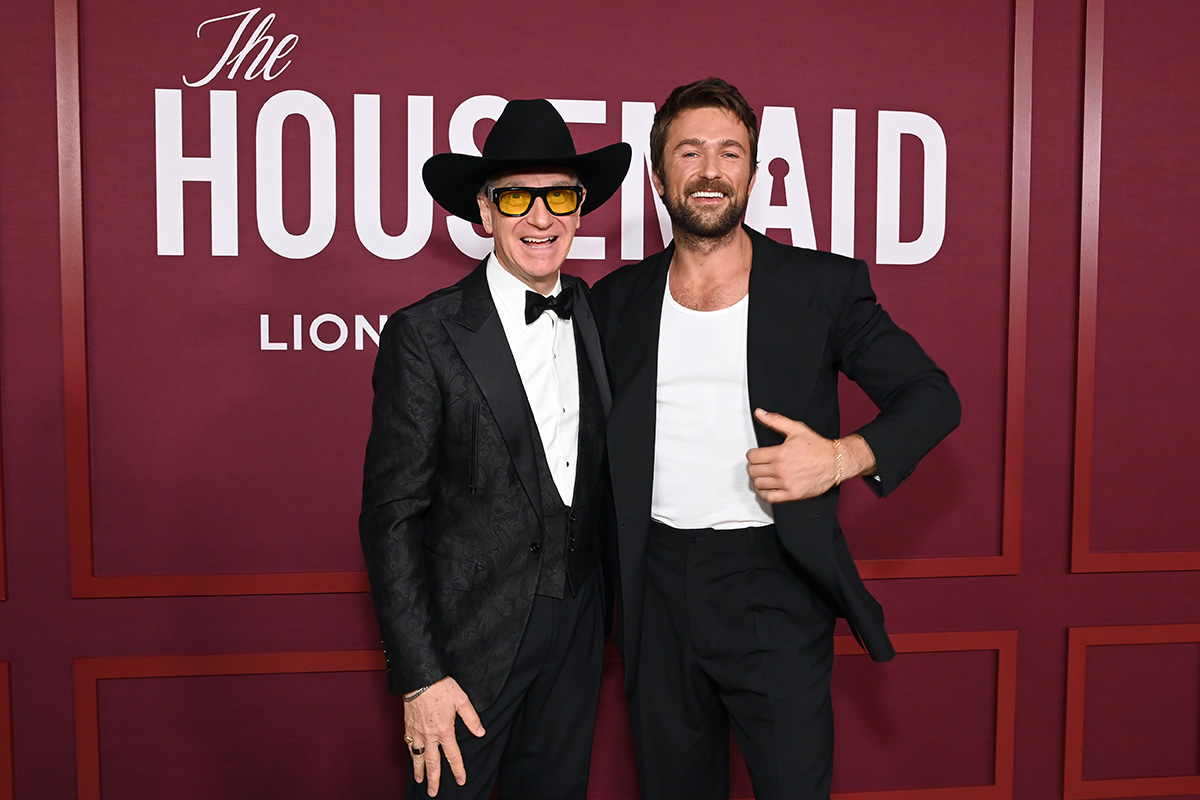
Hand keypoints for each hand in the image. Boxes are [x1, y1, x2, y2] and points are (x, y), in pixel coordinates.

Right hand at [404, 676, 485, 796]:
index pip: (453, 756)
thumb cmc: (441, 687)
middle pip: (432, 763)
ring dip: (418, 771)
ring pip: (417, 757)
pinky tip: (412, 757)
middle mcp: (429, 735)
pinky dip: (410, 754)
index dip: (458, 770)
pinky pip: (409, 745)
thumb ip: (472, 718)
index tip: (461, 780)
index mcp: (444, 731)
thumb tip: (481, 732)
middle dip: (433, 779)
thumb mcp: (462, 700)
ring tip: (419, 781)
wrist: (420, 678)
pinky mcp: (408, 726)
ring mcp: (417, 732)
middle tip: (433, 792)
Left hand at [746, 409, 839, 502]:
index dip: (752, 454)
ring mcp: (786, 484)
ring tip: (764, 475)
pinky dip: (765, 493)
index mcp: (780, 454)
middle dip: (754, 466)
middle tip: (760, 464)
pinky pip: (769, 498)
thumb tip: (760, 413)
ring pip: (758, 485)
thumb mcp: (796, 429)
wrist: (835, 462)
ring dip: (758, 479)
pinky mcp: (792, 494)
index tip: (756, 455)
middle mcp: (781, 470)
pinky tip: (768, 487)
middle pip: (752, 471)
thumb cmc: (818, 447)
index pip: (752, 457)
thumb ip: (775, 421)